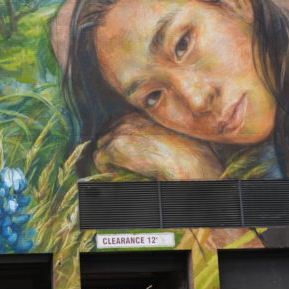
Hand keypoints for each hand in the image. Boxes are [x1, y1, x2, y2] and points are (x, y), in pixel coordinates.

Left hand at [94, 113, 222, 179]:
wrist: (190, 160)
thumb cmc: (189, 151)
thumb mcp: (171, 137)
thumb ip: (154, 136)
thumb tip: (148, 148)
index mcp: (142, 115)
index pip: (119, 122)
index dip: (118, 137)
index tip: (124, 150)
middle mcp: (129, 119)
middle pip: (106, 131)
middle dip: (108, 145)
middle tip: (115, 161)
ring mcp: (120, 132)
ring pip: (101, 143)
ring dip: (106, 156)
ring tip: (115, 168)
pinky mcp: (115, 147)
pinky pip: (98, 158)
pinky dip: (104, 167)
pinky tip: (114, 174)